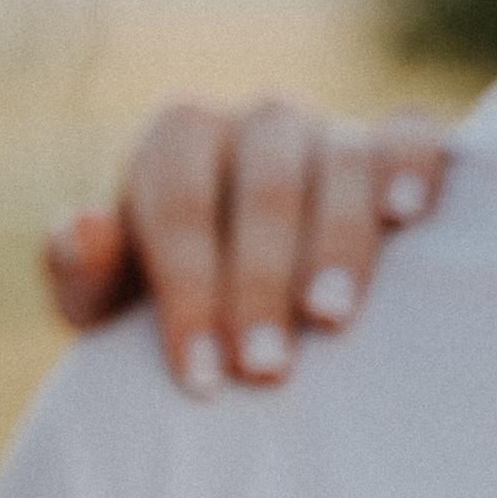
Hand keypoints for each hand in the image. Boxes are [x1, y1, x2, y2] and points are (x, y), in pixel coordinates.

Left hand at [43, 99, 450, 394]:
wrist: (257, 283)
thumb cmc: (183, 299)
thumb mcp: (112, 298)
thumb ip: (84, 269)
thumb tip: (83, 230)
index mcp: (179, 139)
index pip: (179, 207)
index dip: (189, 292)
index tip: (200, 376)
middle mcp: (257, 121)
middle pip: (262, 189)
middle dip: (260, 282)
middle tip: (264, 368)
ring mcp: (331, 131)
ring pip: (340, 165)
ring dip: (337, 242)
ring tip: (332, 317)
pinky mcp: (397, 147)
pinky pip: (413, 136)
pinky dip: (414, 165)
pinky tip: (409, 213)